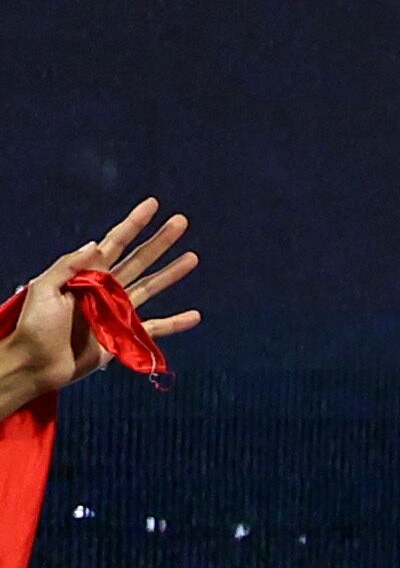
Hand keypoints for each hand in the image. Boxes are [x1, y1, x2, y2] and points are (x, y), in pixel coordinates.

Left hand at [0, 200, 199, 409]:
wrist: (37, 362)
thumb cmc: (35, 325)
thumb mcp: (44, 287)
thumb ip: (69, 265)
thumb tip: (97, 243)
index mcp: (87, 274)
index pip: (115, 243)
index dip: (134, 223)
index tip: (153, 205)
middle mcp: (107, 289)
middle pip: (140, 260)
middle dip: (160, 241)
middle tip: (181, 222)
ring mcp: (118, 312)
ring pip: (152, 287)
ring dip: (172, 273)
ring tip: (192, 257)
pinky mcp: (125, 337)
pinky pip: (157, 328)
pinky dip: (176, 323)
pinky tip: (195, 315)